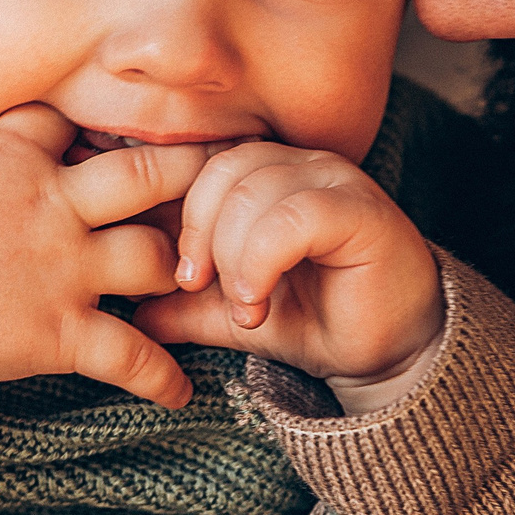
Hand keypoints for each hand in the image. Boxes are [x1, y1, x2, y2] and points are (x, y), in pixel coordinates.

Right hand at [0, 106, 212, 435]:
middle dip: (192, 175)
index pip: (75, 124)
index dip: (104, 130)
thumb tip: (20, 139)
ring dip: (183, 268)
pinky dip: (161, 377)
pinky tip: (182, 392)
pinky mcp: (58, 331)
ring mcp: (61, 269)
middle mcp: (52, 206)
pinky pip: (130, 356)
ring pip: (156, 256)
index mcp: (15, 159)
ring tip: (200, 282)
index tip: (135, 138)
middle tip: (223, 183)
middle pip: (148, 175)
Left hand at [133, 142, 444, 413]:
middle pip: (220, 169)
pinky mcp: (362, 211)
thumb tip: (127, 311)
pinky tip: (258, 300)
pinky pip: (293, 215)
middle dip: (197, 233)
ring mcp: (334, 181)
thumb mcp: (231, 312)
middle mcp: (299, 164)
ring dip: (231, 256)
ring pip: (253, 191)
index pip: (200, 162)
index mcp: (265, 174)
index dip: (175, 212)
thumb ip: (183, 303)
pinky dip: (261, 261)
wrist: (387, 352)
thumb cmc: (315, 319)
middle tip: (196, 286)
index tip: (171, 272)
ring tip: (241, 304)